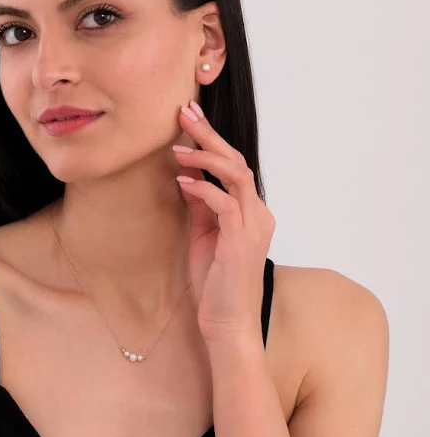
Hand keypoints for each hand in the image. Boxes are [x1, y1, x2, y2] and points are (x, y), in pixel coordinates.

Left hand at [173, 100, 275, 342]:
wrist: (226, 323)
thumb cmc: (215, 280)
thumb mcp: (204, 233)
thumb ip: (201, 204)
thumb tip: (187, 174)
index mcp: (251, 211)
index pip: (234, 166)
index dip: (212, 140)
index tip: (188, 118)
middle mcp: (258, 213)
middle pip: (237, 161)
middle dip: (210, 135)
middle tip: (185, 113)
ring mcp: (253, 226)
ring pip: (237, 175)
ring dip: (206, 157)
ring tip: (178, 147)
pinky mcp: (242, 240)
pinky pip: (224, 203)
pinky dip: (202, 188)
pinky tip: (181, 181)